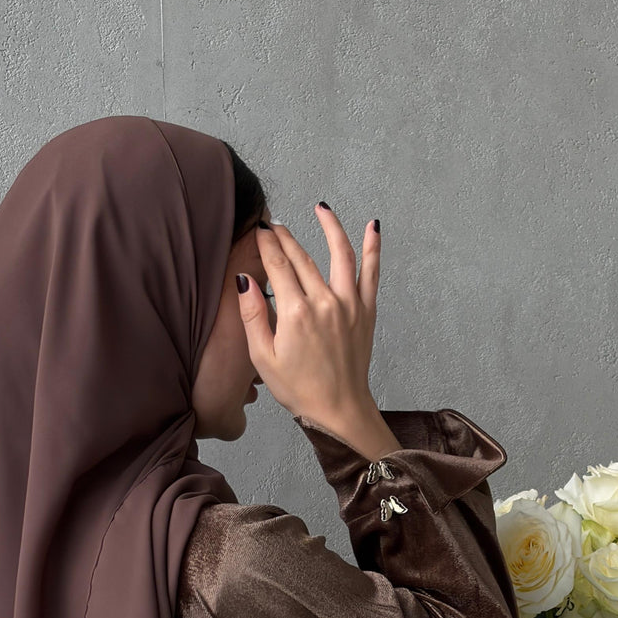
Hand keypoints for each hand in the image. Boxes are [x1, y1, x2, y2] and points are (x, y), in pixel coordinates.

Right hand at [237, 206, 382, 434]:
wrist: (339, 410)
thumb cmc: (299, 389)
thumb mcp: (262, 357)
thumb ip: (252, 315)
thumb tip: (244, 279)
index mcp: (295, 313)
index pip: (277, 265)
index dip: (265, 244)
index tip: (258, 230)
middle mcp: (324, 302)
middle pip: (302, 257)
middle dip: (285, 237)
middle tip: (273, 225)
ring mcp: (349, 304)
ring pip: (340, 254)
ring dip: (331, 227)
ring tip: (321, 208)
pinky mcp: (366, 311)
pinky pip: (371, 273)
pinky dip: (373, 248)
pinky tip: (373, 226)